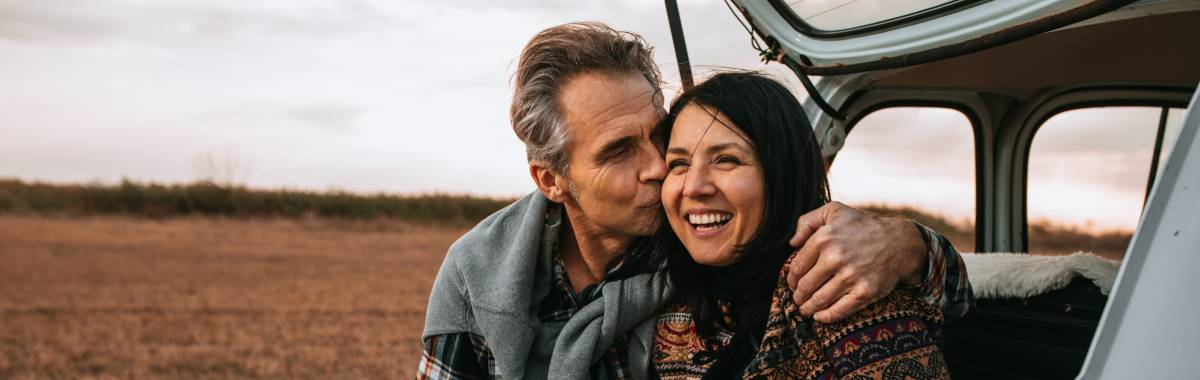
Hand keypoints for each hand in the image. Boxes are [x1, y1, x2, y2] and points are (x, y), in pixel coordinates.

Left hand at [785, 202, 926, 323]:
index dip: (791, 279)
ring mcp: (850, 277)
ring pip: (819, 300)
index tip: (793, 284)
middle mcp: (835, 258)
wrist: (899, 243)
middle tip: (798, 299)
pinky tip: (819, 317)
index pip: (797, 267)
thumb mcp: (834, 211)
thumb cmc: (863, 226)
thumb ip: (807, 221)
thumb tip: (792, 243)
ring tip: (805, 309)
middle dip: (798, 296)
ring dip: (808, 308)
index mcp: (824, 238)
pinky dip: (825, 317)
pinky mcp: (864, 293)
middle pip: (805, 286)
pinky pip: (838, 310)